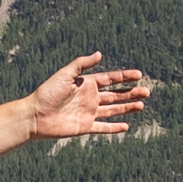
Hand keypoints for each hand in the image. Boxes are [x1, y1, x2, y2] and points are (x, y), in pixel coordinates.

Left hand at [24, 54, 151, 141]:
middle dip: (131, 93)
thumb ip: (82, 64)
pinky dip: (114, 128)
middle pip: (116, 95)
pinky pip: (103, 128)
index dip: (125, 77)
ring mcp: (88, 113)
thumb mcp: (65, 74)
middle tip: (147, 91)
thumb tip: (100, 54)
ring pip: (113, 110)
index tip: (139, 75)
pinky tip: (126, 126)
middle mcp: (90, 98)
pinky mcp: (85, 127)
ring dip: (127, 108)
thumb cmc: (47, 93)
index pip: (110, 79)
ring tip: (142, 105)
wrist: (35, 115)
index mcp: (86, 84)